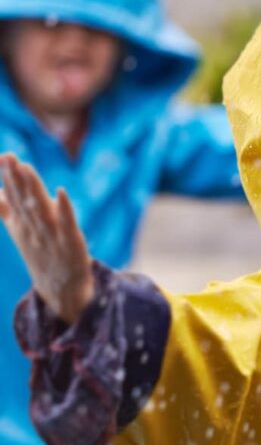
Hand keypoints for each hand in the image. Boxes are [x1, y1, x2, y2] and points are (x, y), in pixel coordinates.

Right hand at [0, 154, 92, 323]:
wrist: (61, 288)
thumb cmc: (41, 254)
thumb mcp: (20, 231)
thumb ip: (7, 210)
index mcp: (22, 224)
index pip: (13, 197)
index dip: (8, 177)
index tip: (4, 156)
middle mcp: (34, 228)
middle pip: (23, 200)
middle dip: (16, 179)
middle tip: (9, 157)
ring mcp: (52, 236)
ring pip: (40, 209)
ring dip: (34, 189)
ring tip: (27, 168)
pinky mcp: (71, 242)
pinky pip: (67, 224)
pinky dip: (64, 209)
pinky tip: (62, 192)